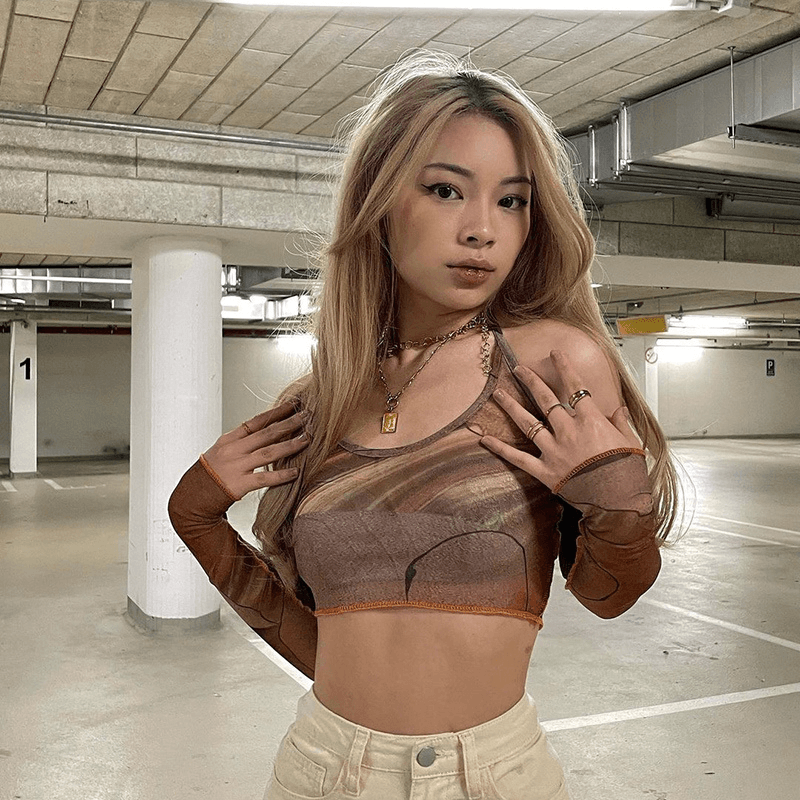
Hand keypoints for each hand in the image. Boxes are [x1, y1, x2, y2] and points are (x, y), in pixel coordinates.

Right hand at [201, 400, 309, 499]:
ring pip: (269, 452)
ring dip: (290, 445)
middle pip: (266, 433)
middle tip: (307, 416)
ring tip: (307, 439)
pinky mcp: (240, 484)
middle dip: (289, 423)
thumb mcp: (223, 450)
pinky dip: (281, 474)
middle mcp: (234, 450)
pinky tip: (296, 472)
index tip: (294, 404)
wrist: (192, 496)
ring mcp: (237, 466)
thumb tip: (268, 430)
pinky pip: (265, 478)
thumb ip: (243, 440)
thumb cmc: (211, 473)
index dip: (277, 411)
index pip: (257, 420)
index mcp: (230, 439)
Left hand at [479, 350, 639, 491]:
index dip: (564, 368)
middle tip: (519, 368)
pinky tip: (486, 439)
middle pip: (546, 399)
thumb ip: (621, 424)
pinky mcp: (545, 471)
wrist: (619, 505)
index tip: (555, 354)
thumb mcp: (631, 443)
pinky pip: (518, 458)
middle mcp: (569, 432)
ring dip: (511, 406)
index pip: (576, 387)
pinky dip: (501, 449)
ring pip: (528, 422)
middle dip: (531, 381)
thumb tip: (618, 410)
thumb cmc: (627, 475)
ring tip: (498, 393)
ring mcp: (554, 451)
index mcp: (592, 422)